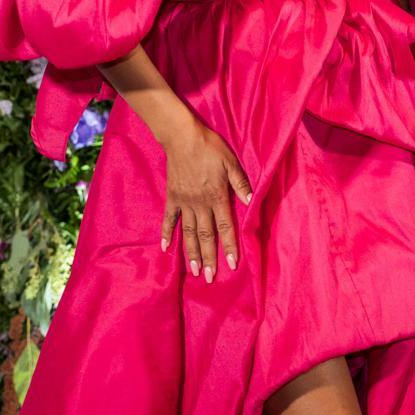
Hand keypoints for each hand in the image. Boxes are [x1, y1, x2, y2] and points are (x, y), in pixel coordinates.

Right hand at [158, 116, 252, 282]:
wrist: (181, 136)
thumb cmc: (209, 147)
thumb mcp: (230, 161)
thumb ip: (240, 183)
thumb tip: (249, 203)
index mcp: (216, 196)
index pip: (225, 227)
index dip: (229, 246)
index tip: (232, 265)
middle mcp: (199, 204)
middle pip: (205, 235)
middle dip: (209, 258)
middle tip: (211, 278)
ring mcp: (183, 202)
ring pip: (188, 232)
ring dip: (191, 253)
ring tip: (195, 271)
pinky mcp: (172, 197)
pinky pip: (168, 219)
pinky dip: (166, 233)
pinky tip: (165, 248)